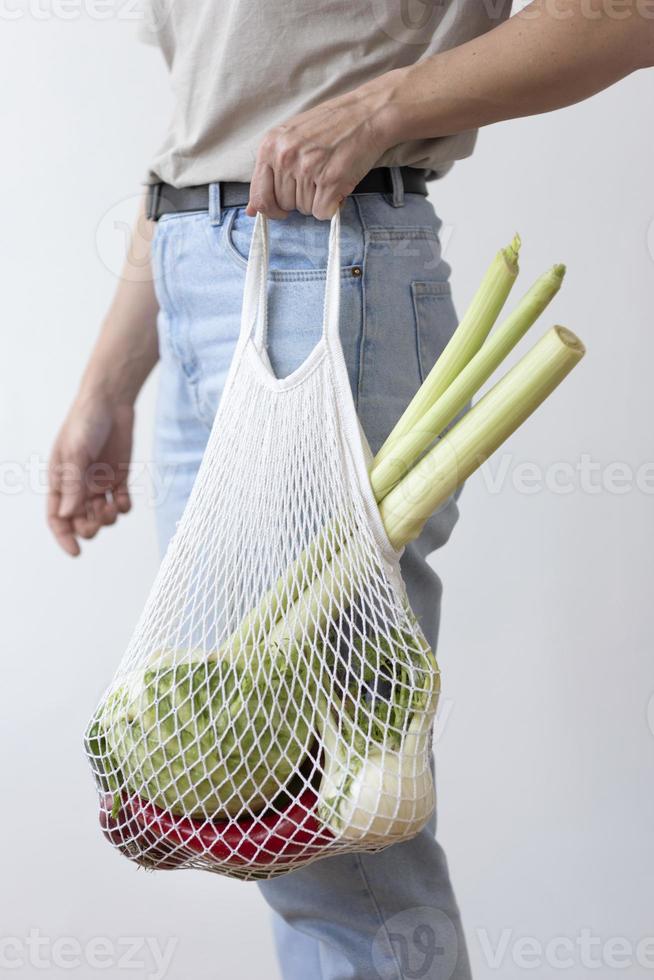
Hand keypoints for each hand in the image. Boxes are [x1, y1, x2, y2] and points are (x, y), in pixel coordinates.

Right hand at [48, 394, 133, 555]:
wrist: (111, 403)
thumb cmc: (85, 423)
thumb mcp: (75, 453)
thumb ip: (73, 484)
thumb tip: (68, 515)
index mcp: (60, 482)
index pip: (57, 518)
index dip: (64, 537)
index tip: (76, 552)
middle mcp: (78, 487)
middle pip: (81, 521)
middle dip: (90, 527)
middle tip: (99, 518)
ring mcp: (99, 483)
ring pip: (103, 516)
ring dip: (108, 518)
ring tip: (112, 506)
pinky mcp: (119, 478)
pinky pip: (121, 503)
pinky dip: (124, 507)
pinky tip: (123, 499)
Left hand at [246, 72, 400, 220]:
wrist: (366, 114)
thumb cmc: (329, 127)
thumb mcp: (290, 139)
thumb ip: (270, 172)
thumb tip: (251, 210)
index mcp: (270, 146)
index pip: (259, 194)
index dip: (269, 208)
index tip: (279, 210)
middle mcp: (285, 157)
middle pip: (284, 204)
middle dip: (299, 199)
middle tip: (315, 180)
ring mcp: (308, 169)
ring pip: (304, 210)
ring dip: (318, 200)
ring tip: (328, 176)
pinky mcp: (330, 180)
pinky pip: (323, 212)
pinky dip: (332, 206)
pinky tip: (337, 186)